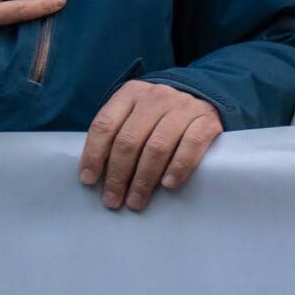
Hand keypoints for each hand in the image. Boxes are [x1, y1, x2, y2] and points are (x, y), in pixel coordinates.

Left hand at [80, 81, 222, 209]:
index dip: (94, 154)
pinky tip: (168, 185)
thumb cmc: (159, 114)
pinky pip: (191, 146)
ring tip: (136, 201)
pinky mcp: (206, 121)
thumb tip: (95, 173)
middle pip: (129, 140)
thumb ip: (117, 133)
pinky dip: (178, 167)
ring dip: (144, 179)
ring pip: (157, 146)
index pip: (104, 124)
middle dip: (118, 175)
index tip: (88, 180)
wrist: (204, 95)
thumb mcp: (134, 113)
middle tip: (112, 200)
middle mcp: (155, 97)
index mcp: (130, 93)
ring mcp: (182, 107)